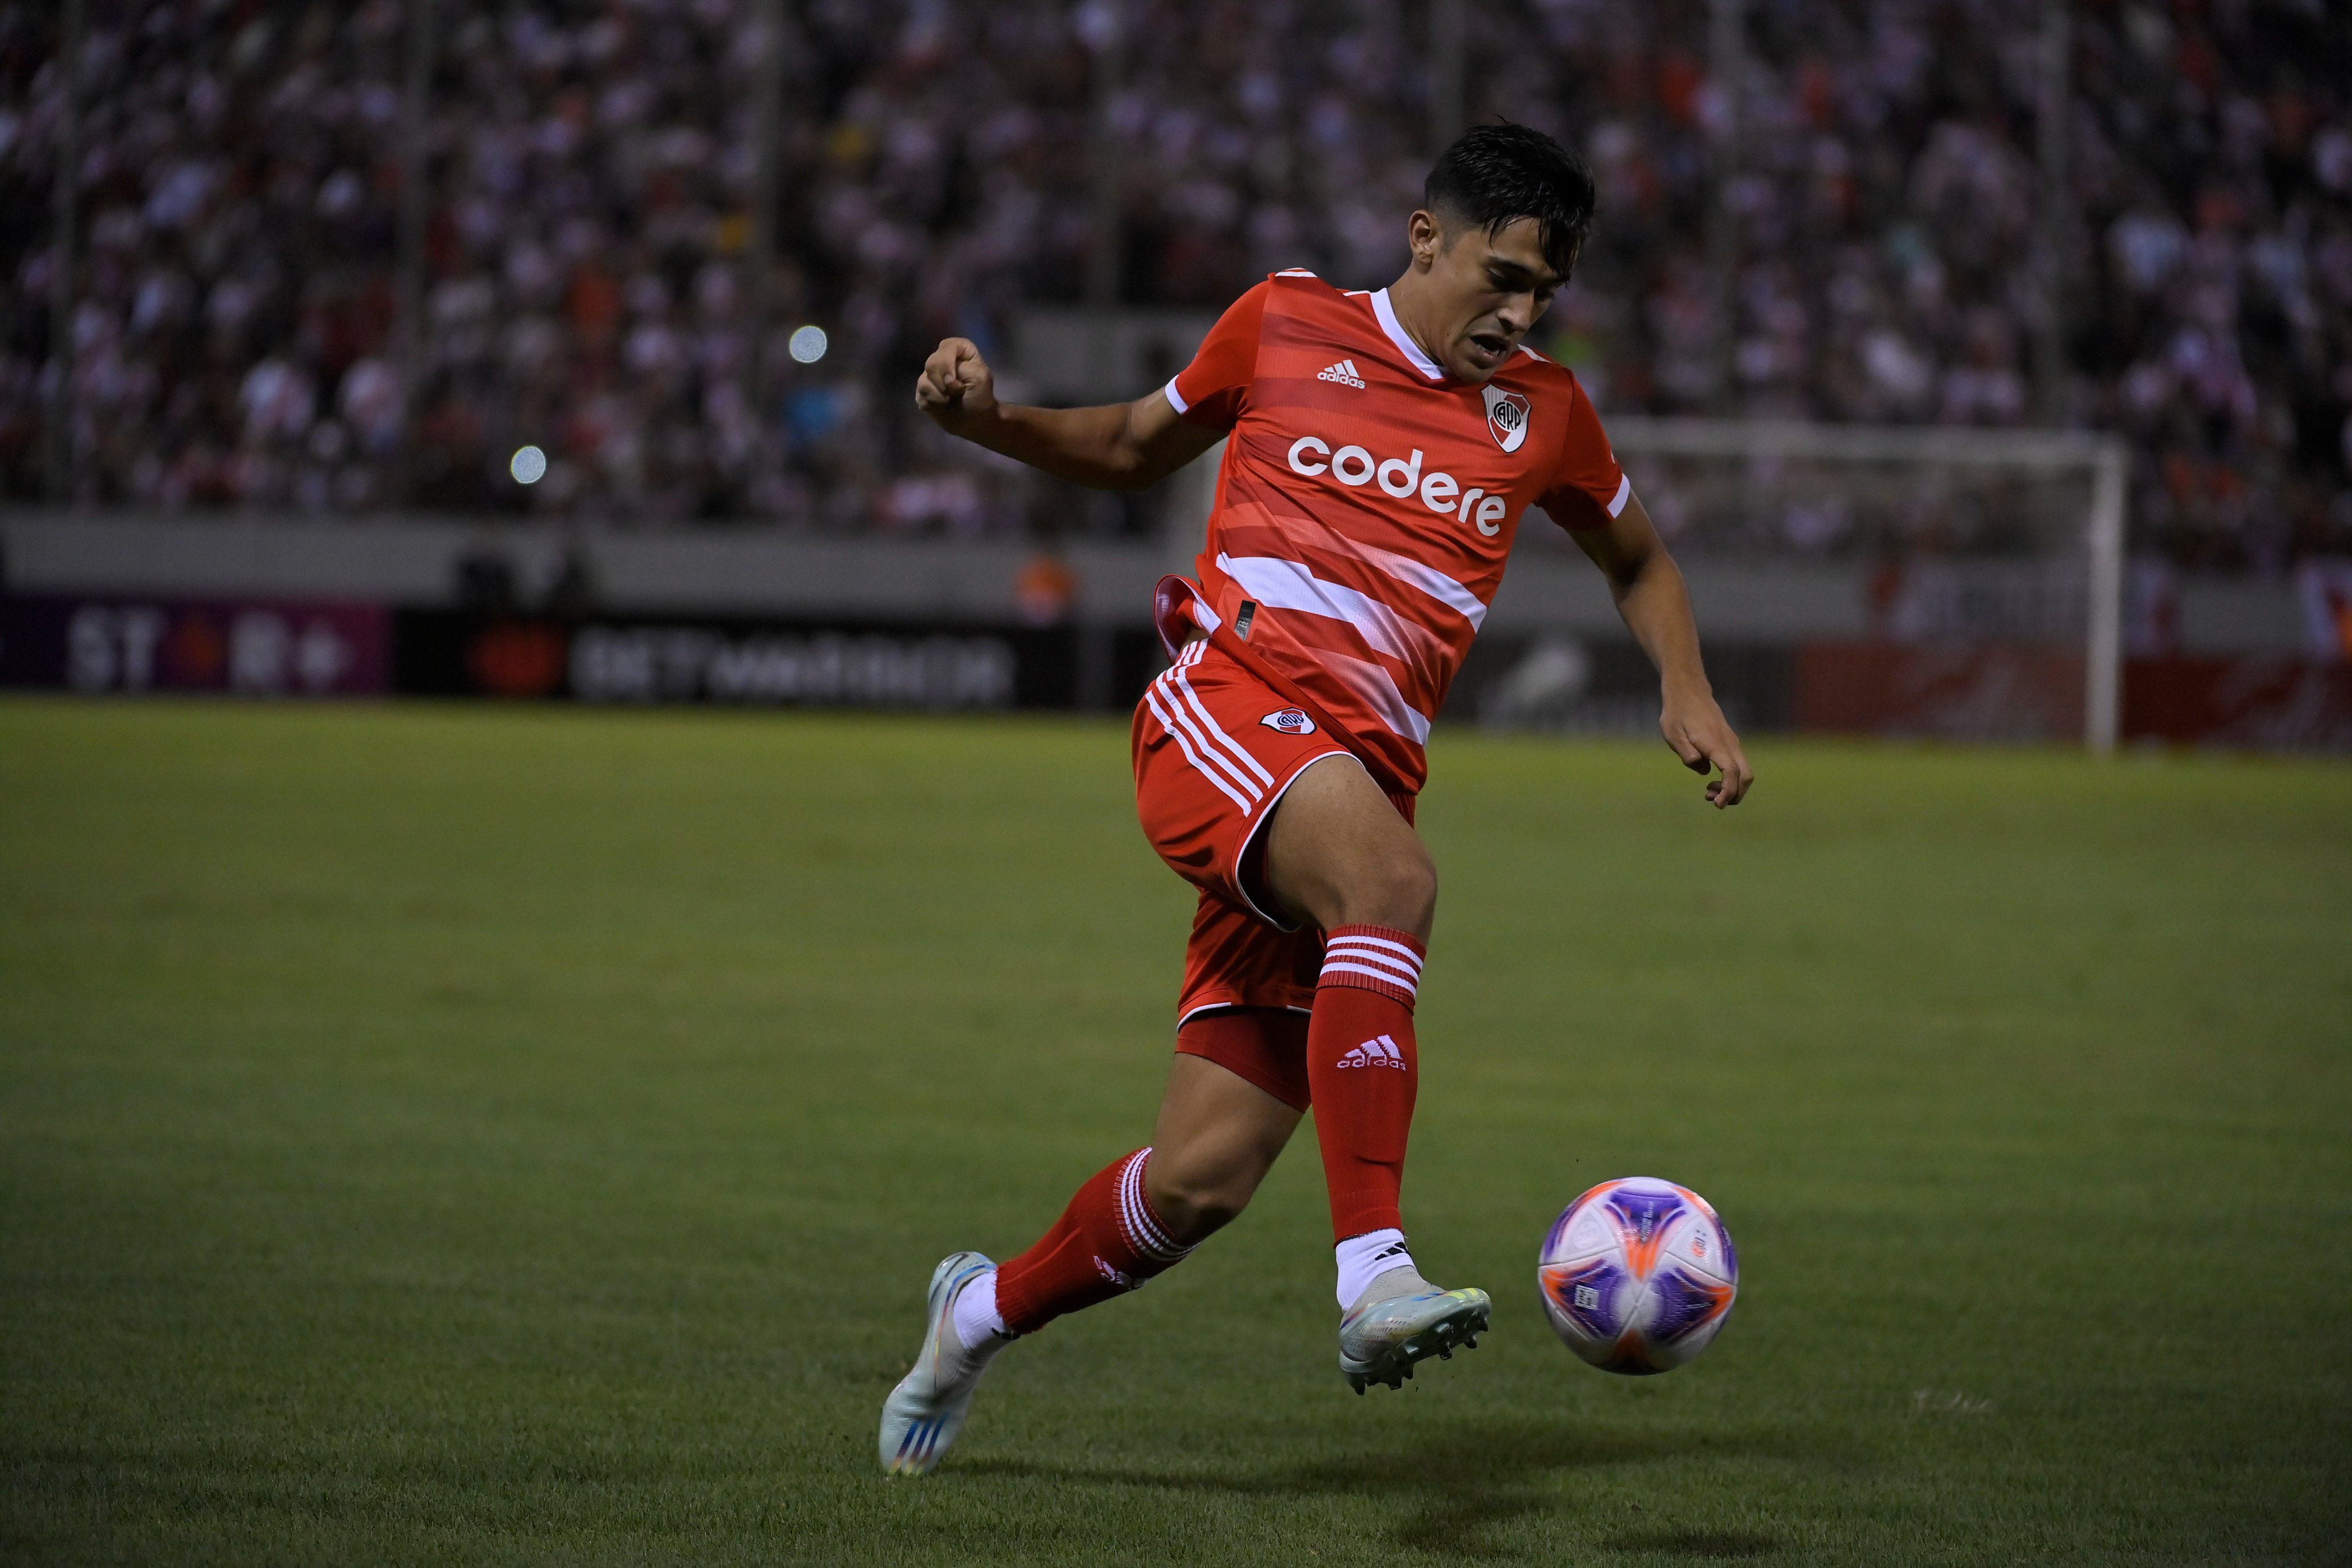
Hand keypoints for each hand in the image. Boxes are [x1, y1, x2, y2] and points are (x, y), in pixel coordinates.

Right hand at [914, 338, 996, 429]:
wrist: (973, 420)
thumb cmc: (980, 396)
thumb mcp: (981, 378)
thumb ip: (965, 369)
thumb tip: (945, 379)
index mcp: (959, 351)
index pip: (949, 345)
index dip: (947, 361)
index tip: (953, 379)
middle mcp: (942, 359)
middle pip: (932, 362)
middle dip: (944, 382)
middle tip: (957, 392)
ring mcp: (930, 375)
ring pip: (924, 380)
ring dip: (941, 395)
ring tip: (951, 399)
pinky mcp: (922, 391)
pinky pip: (921, 394)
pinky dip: (934, 403)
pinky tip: (942, 406)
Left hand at [1661, 685, 1752, 807]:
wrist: (1688, 691)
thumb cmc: (1677, 713)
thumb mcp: (1672, 733)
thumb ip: (1687, 753)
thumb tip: (1704, 770)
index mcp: (1714, 742)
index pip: (1731, 771)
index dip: (1728, 791)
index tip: (1718, 804)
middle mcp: (1729, 743)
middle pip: (1746, 775)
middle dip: (1735, 794)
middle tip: (1713, 801)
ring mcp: (1732, 742)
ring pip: (1744, 772)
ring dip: (1732, 788)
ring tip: (1708, 791)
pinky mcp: (1729, 743)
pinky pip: (1738, 765)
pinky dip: (1731, 779)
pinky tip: (1711, 780)